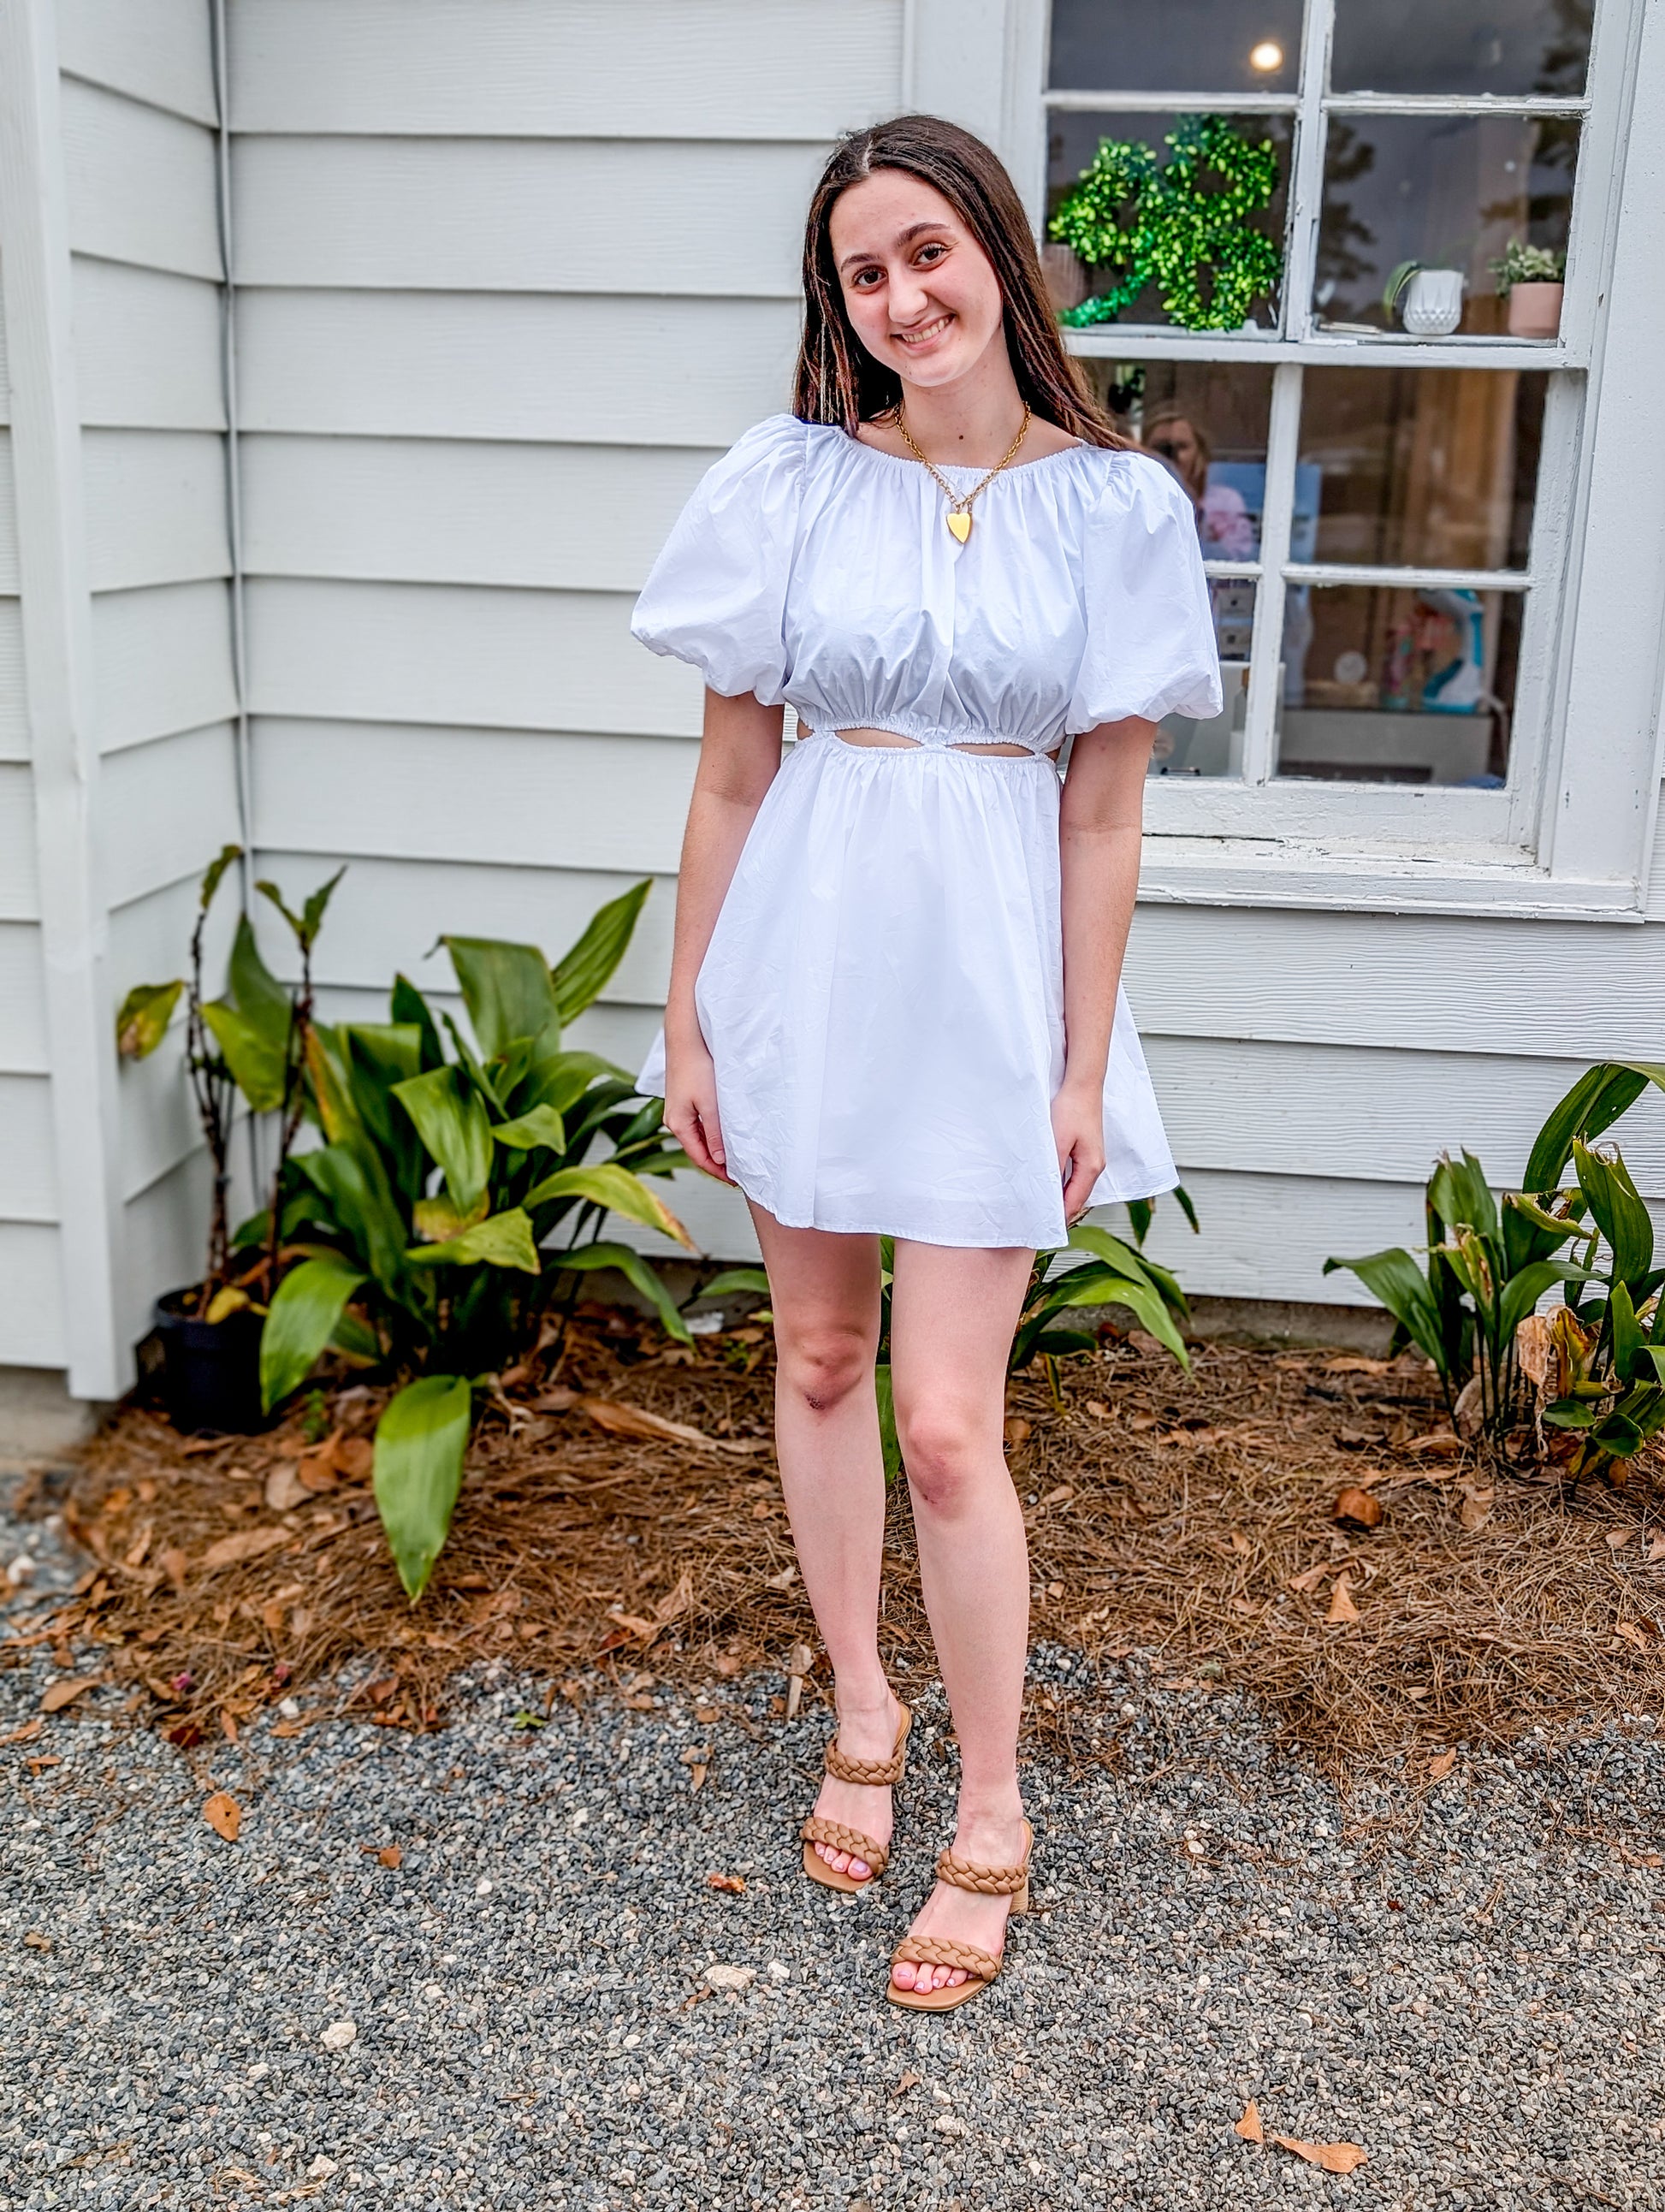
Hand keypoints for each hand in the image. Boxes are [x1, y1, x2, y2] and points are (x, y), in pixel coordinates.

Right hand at [664, 1031, 731, 1184]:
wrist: (686, 1039)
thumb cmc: (696, 1067)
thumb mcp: (710, 1105)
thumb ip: (714, 1134)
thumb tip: (719, 1159)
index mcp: (677, 1124)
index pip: (699, 1158)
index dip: (717, 1172)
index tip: (735, 1180)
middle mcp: (673, 1120)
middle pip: (697, 1150)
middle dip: (716, 1164)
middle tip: (737, 1173)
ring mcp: (678, 1110)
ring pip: (697, 1138)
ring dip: (714, 1150)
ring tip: (733, 1157)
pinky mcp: (683, 1100)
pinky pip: (697, 1126)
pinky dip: (710, 1135)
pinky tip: (723, 1135)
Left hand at [1052, 1082, 1105, 1227]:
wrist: (1082, 1086)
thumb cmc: (1072, 1109)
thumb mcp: (1057, 1141)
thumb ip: (1054, 1169)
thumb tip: (1047, 1193)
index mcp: (1091, 1167)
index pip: (1074, 1203)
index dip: (1058, 1218)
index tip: (1043, 1230)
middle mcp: (1095, 1166)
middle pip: (1077, 1199)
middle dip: (1060, 1212)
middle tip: (1039, 1224)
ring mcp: (1092, 1159)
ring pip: (1076, 1188)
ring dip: (1061, 1199)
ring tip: (1042, 1209)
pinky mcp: (1086, 1151)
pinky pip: (1075, 1177)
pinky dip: (1063, 1186)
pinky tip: (1050, 1186)